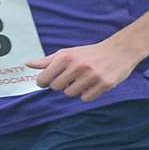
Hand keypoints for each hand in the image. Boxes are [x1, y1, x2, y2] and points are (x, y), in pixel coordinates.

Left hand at [26, 39, 140, 100]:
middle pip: (57, 88)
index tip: (47, 81)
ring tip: (83, 81)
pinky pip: (86, 99)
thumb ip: (48, 61)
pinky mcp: (105, 84)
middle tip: (70, 78)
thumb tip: (28, 64)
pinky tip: (93, 85)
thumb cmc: (90, 53)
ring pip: (70, 94)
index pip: (44, 79)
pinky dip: (87, 94)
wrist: (120, 50)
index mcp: (66, 57)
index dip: (43, 82)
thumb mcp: (68, 53)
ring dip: (74, 90)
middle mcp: (78, 66)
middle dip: (61, 85)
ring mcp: (92, 76)